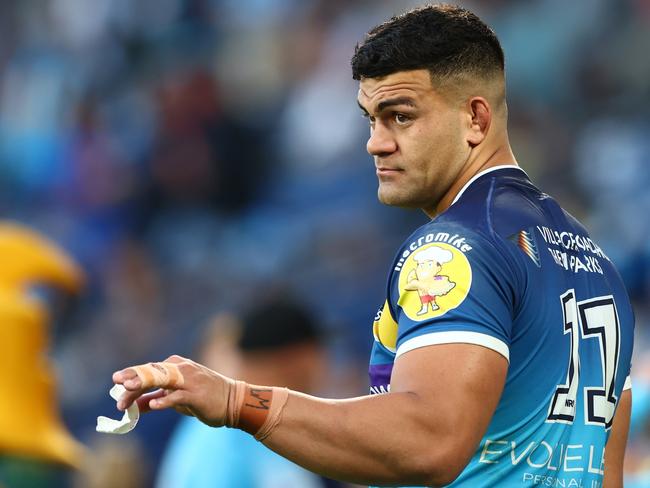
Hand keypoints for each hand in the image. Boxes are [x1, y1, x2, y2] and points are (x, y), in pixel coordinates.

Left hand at [112, 355, 233, 426]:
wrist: (233, 402)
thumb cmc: (203, 398)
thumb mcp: (176, 398)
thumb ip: (156, 399)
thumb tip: (133, 406)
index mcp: (176, 367)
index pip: (149, 369)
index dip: (132, 374)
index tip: (116, 380)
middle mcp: (181, 370)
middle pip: (153, 372)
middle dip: (134, 378)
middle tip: (118, 384)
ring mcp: (190, 381)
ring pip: (163, 380)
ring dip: (145, 384)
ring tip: (129, 389)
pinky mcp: (197, 395)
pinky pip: (178, 396)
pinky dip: (166, 400)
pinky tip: (154, 405)